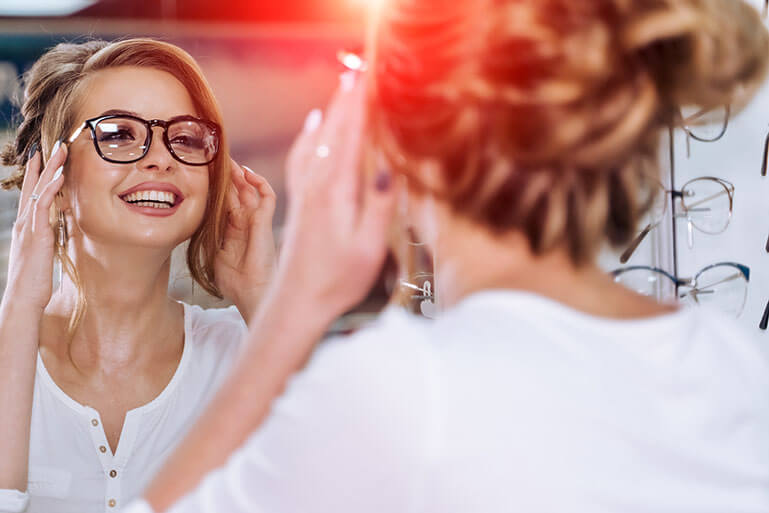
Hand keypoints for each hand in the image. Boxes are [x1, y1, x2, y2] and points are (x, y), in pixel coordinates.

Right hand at [3, 143, 66, 312]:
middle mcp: (25, 223)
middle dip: (45, 164)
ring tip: (61, 151)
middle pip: (35, 186)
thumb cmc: (35, 280)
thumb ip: (48, 237)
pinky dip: (52, 188)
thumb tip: (58, 226)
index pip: (33, 194)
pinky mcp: (36, 234)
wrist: (24, 298)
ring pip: (40, 190)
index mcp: (28, 227)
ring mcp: (29, 227)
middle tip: (55, 144)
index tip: (46, 158)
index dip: (39, 175)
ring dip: (51, 169)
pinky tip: (60, 175)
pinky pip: (43, 206)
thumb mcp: (44, 253)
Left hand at [214, 159, 276, 319]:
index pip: (226, 201)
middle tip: (216, 157)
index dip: (218, 187)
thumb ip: (208, 238)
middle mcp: (247, 222)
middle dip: (228, 175)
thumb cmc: (234, 282)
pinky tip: (247, 173)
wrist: (251, 294)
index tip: (205, 172)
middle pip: (238, 191)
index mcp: (234, 229)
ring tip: (229, 159)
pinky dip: (259, 182)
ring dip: (241, 174)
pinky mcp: (265, 223)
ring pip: (251, 190)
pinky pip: (267, 197)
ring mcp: (257, 221)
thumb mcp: (213, 254)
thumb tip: (190, 225)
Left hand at [277, 72, 395, 318]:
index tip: (371, 75)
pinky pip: (303, 156)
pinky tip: (313, 126)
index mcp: (336, 191)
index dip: (362, 102)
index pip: (351, 135)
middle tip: (361, 68)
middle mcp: (316, 184)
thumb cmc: (336, 279)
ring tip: (343, 86)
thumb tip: (387, 164)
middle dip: (348, 97)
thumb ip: (378, 204)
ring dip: (331, 110)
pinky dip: (311, 134)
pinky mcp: (300, 202)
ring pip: (318, 139)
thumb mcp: (368, 246)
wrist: (297, 302)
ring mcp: (305, 192)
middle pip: (333, 129)